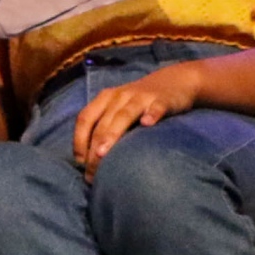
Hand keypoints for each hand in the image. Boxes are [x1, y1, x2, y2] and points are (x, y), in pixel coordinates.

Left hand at [72, 64, 200, 174]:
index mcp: (105, 98)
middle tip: (92, 174)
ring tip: (103, 153)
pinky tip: (148, 124)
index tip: (80, 163)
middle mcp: (120, 96)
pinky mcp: (163, 100)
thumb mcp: (118, 107)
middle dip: (94, 149)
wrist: (175, 80)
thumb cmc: (139, 102)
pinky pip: (156, 108)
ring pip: (124, 116)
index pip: (85, 118)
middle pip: (103, 123)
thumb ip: (104, 125)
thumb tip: (88, 158)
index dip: (79, 140)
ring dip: (112, 134)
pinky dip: (152, 115)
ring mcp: (141, 97)